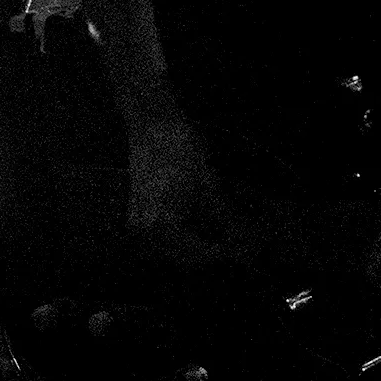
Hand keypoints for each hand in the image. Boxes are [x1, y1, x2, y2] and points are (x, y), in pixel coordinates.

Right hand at [126, 106, 256, 284]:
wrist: (152, 123)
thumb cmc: (179, 149)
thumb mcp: (210, 187)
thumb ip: (225, 220)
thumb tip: (242, 239)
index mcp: (162, 225)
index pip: (197, 254)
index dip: (222, 253)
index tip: (241, 248)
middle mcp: (145, 231)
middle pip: (184, 257)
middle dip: (210, 251)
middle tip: (235, 242)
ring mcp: (138, 224)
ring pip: (173, 250)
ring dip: (196, 246)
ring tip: (221, 234)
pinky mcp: (138, 215)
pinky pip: (164, 238)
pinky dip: (183, 236)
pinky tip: (200, 225)